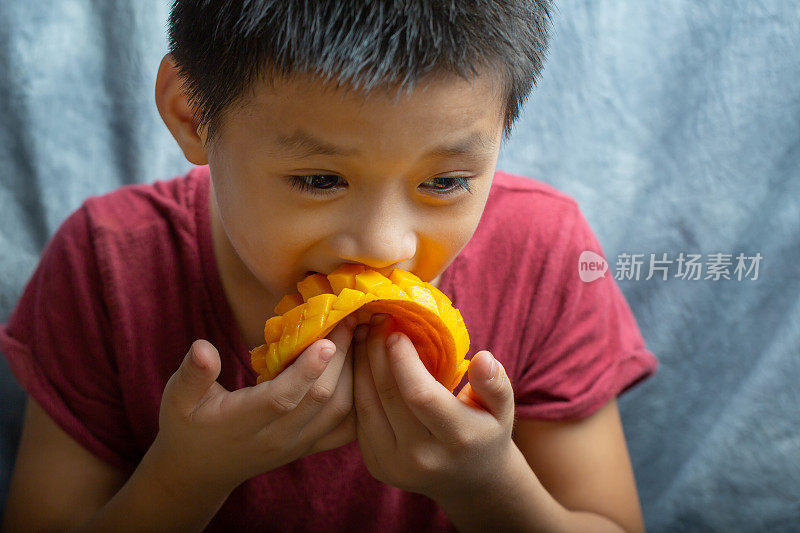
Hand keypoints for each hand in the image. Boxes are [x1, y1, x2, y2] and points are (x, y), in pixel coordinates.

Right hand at [152, 314, 357, 492]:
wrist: (200, 471)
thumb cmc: (188, 425)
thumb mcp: (177, 399)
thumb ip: (192, 374)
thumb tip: (202, 348)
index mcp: (242, 423)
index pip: (281, 399)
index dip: (306, 371)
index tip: (326, 339)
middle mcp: (276, 438)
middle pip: (319, 400)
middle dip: (340, 358)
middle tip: (350, 319)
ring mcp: (297, 445)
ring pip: (339, 412)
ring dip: (355, 373)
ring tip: (360, 334)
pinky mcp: (310, 447)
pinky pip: (347, 427)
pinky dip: (361, 397)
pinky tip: (363, 367)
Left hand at [352, 313, 515, 502]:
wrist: (468, 479)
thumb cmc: (486, 430)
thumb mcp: (502, 407)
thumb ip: (495, 382)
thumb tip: (483, 358)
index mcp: (458, 439)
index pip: (420, 395)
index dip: (403, 361)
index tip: (396, 331)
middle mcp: (423, 458)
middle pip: (388, 397)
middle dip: (376, 353)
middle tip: (374, 320)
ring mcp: (395, 466)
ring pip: (366, 406)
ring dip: (359, 365)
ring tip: (362, 333)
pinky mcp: (376, 466)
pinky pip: (358, 419)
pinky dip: (355, 385)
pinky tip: (358, 359)